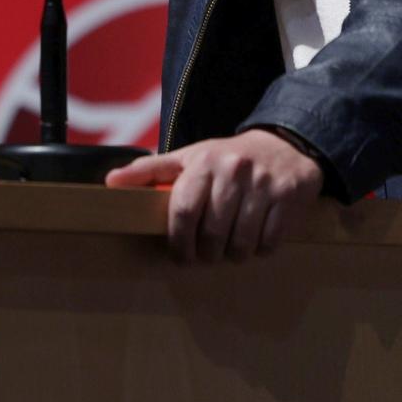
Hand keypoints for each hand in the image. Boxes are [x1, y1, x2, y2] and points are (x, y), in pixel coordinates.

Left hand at [104, 129, 324, 262]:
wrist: (283, 145)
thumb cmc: (226, 158)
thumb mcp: (188, 158)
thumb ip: (149, 171)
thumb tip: (111, 181)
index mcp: (204, 162)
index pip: (183, 210)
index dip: (178, 241)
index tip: (179, 257)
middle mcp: (234, 171)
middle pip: (212, 232)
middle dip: (205, 253)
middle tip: (205, 256)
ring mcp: (264, 185)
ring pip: (241, 242)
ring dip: (233, 255)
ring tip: (229, 250)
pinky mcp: (290, 197)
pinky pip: (270, 242)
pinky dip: (259, 250)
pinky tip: (254, 241)